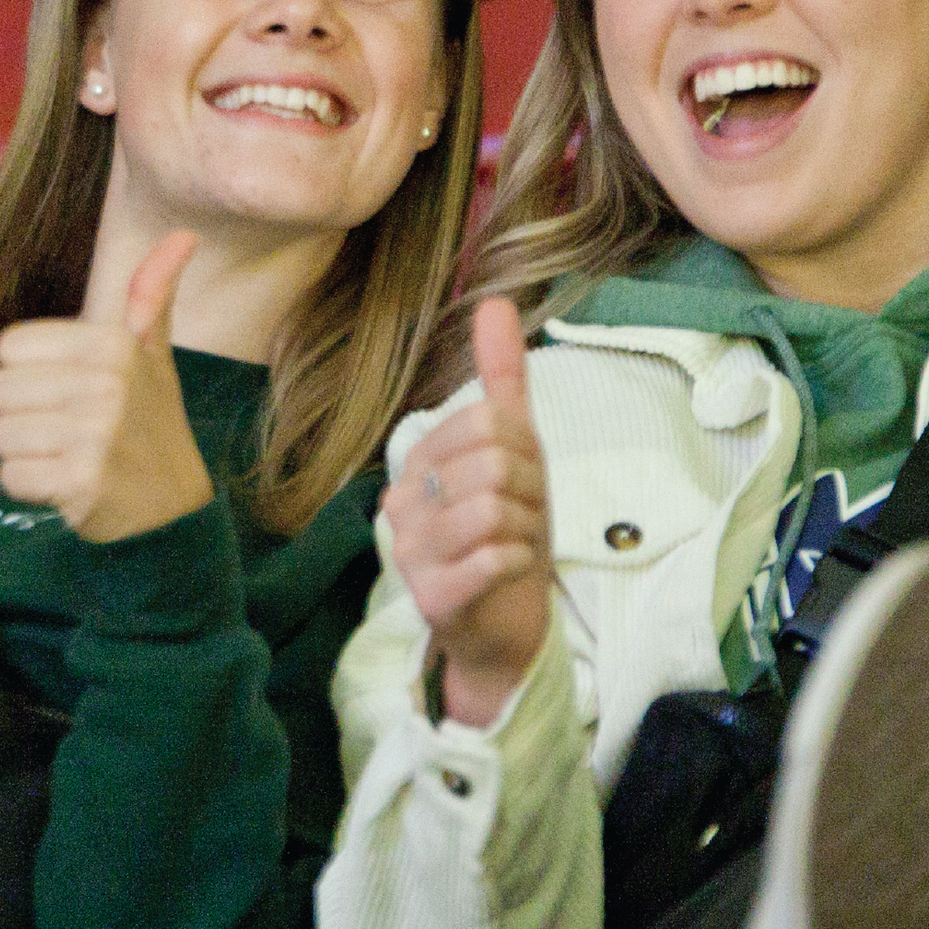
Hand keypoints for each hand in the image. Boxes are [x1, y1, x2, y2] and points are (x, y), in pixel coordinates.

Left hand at [0, 229, 215, 540]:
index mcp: (113, 344)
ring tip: (63, 456)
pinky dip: (30, 488)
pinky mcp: (81, 482)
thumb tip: (182, 234)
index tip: (65, 391)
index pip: (8, 347)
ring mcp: (94, 435)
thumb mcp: (153, 354)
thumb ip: (152, 294)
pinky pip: (11, 477)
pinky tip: (63, 484)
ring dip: (23, 454)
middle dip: (19, 416)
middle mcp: (106, 384)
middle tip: (61, 430)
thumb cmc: (150, 424)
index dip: (27, 373)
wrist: (174, 507)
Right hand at [381, 295, 549, 722]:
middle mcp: (399, 504)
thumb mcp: (513, 451)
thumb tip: (496, 300)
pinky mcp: (432, 597)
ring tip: (514, 546)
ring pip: (493, 509)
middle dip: (529, 494)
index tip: (519, 485)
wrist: (505, 628)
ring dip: (527, 529)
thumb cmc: (506, 533)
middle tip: (520, 521)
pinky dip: (521, 560)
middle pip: (491, 463)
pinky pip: (493, 556)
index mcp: (414, 464)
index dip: (524, 453)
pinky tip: (510, 571)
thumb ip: (499, 378)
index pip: (485, 422)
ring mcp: (410, 553)